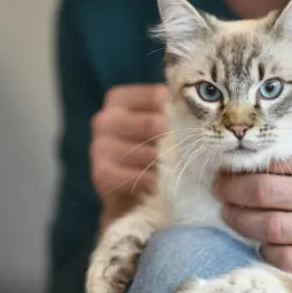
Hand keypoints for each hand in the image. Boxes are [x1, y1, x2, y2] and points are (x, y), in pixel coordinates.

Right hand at [90, 84, 167, 227]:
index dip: (172, 112)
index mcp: (119, 101)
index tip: (175, 124)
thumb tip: (192, 102)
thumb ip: (169, 112)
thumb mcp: (158, 129)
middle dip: (166, 140)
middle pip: (152, 123)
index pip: (155, 96)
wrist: (128, 196)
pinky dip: (149, 181)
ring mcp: (100, 146)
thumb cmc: (147, 153)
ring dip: (159, 163)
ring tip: (158, 168)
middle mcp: (105, 119)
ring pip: (147, 153)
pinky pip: (136, 176)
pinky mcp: (101, 173)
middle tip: (167, 150)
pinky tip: (152, 184)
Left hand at [215, 106, 291, 291]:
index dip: (248, 159)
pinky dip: (266, 251)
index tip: (231, 159)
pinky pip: (288, 259)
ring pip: (271, 228)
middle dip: (232, 189)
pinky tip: (261, 241)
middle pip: (267, 193)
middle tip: (219, 186)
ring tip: (229, 212)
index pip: (282, 157)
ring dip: (240, 221)